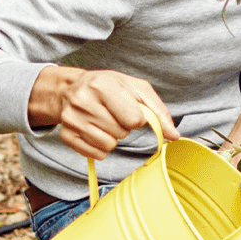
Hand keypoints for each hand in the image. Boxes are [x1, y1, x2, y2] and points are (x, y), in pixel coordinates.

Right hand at [28, 66, 178, 160]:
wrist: (69, 88)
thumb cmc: (108, 87)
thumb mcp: (136, 88)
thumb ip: (158, 111)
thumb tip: (174, 136)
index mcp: (103, 85)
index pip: (133, 119)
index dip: (137, 118)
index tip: (130, 110)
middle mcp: (83, 101)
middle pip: (121, 133)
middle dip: (123, 127)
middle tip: (114, 114)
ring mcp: (72, 119)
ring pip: (108, 146)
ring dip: (112, 137)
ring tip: (104, 121)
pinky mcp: (66, 135)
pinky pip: (96, 154)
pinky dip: (100, 147)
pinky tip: (95, 131)